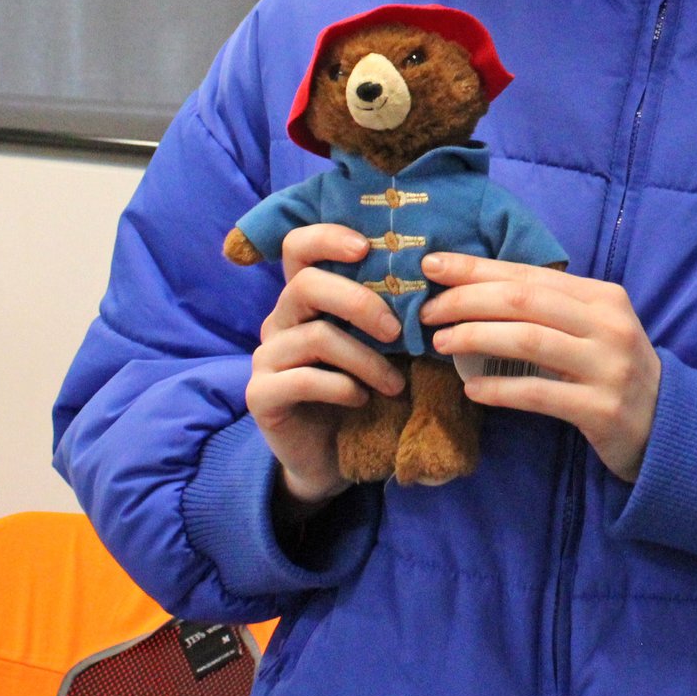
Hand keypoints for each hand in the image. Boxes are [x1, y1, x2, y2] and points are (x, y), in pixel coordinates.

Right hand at [246, 225, 407, 508]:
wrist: (329, 457)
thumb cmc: (361, 392)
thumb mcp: (378, 348)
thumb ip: (388, 315)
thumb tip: (435, 282)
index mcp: (305, 300)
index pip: (298, 248)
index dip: (327, 238)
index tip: (366, 247)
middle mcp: (279, 320)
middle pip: (306, 285)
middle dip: (359, 302)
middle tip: (396, 331)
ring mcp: (266, 357)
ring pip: (315, 336)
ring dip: (366, 360)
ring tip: (395, 384)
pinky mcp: (261, 394)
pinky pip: (303, 379)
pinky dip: (341, 387)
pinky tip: (361, 399)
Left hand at [422, 254, 660, 481]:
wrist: (666, 425)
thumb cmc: (613, 371)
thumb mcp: (592, 329)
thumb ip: (550, 310)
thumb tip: (474, 293)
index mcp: (603, 296)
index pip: (529, 273)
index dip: (477, 268)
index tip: (432, 267)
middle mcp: (608, 324)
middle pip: (524, 300)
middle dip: (466, 301)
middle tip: (428, 312)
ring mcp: (607, 366)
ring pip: (528, 340)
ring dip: (476, 338)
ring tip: (442, 344)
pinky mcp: (601, 408)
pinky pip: (539, 394)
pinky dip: (500, 389)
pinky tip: (473, 389)